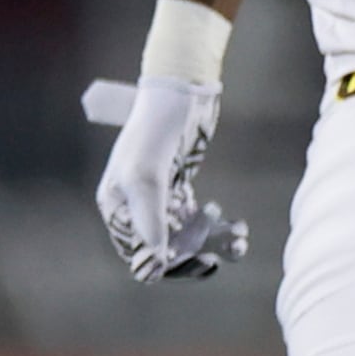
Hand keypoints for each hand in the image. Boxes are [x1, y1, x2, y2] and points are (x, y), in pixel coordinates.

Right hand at [86, 75, 245, 279]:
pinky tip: (237, 228)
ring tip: (238, 240)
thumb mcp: (147, 175)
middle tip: (218, 256)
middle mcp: (133, 204)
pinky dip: (216, 229)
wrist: (184, 91)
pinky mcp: (179, 187)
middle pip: (162, 248)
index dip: (165, 262)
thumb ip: (149, 219)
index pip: (136, 252)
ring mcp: (158, 196)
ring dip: (210, 244)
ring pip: (183, 237)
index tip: (195, 259)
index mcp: (116, 204)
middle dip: (192, 254)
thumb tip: (153, 264)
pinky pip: (195, 221)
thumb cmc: (157, 129)